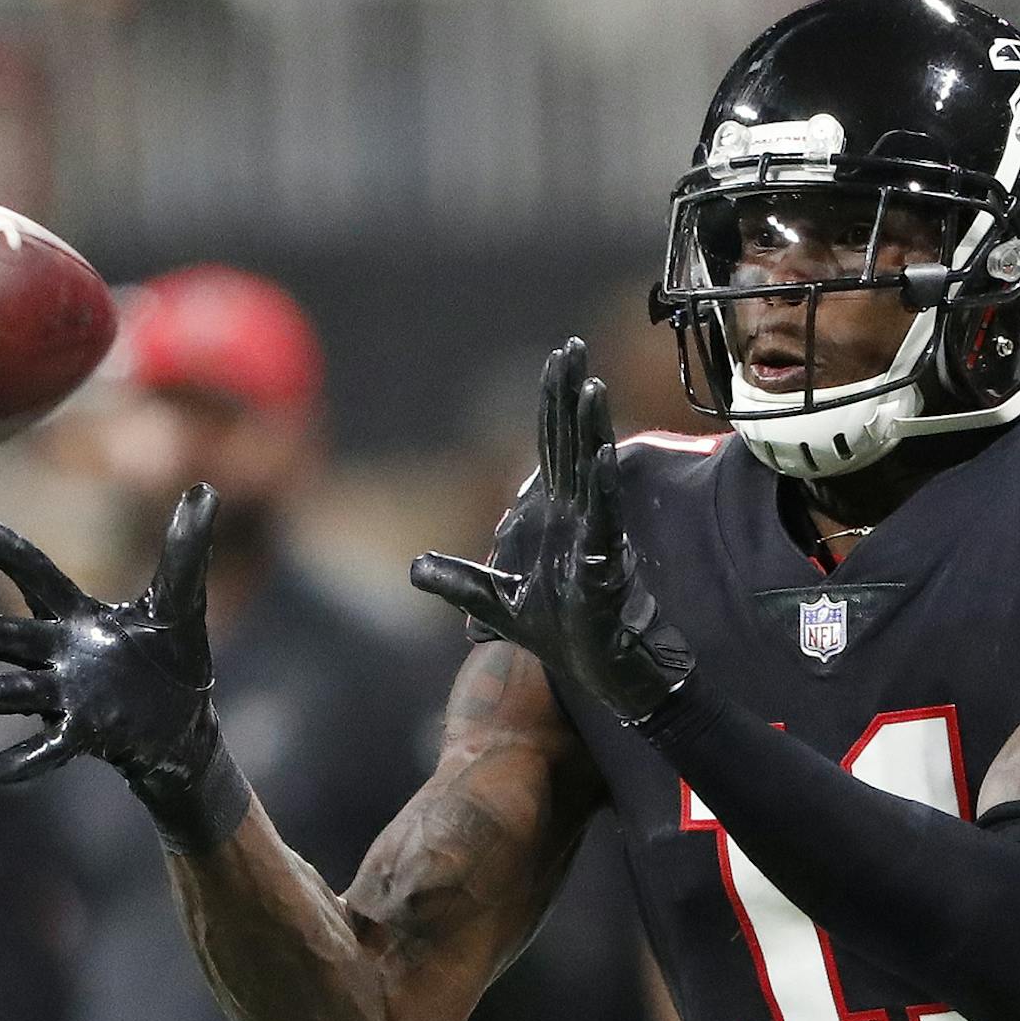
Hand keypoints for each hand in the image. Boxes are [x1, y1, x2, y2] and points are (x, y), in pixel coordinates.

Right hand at [0, 485, 251, 850]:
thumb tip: (205, 488)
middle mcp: (61, 654)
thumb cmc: (171, 655)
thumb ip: (185, 549)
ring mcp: (68, 696)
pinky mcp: (84, 734)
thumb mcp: (182, 600)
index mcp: (79, 617)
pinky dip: (25, 758)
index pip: (37, 575)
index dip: (5, 548)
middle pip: (8, 637)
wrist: (182, 723)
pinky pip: (49, 747)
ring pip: (14, 693)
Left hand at [411, 337, 693, 720]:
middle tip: (572, 347)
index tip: (557, 359)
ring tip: (590, 385)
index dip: (551, 402)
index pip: (551, 446)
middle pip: (571, 443)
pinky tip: (600, 457)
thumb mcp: (493, 604)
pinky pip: (603, 518)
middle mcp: (577, 516)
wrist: (599, 673)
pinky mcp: (604, 565)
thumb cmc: (560, 634)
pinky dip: (601, 488)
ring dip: (590, 429)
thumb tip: (415, 567)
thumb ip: (458, 580)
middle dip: (570, 395)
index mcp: (555, 515)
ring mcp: (593, 536)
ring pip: (590, 471)